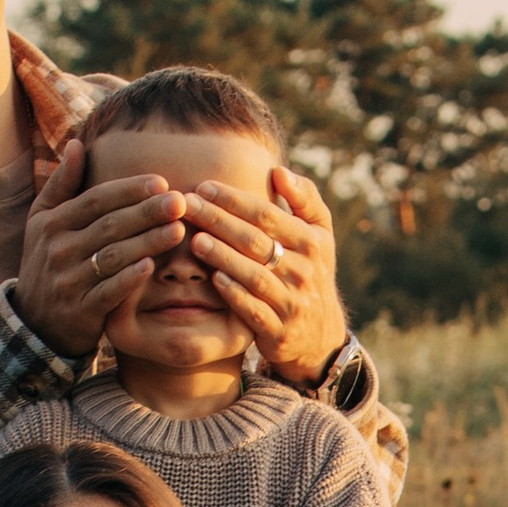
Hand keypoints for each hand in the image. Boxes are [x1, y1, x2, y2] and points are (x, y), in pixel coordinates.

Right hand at [16, 142, 185, 357]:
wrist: (35, 323)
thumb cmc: (47, 263)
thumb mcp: (43, 221)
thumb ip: (61, 184)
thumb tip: (76, 144)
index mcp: (53, 223)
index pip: (95, 201)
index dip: (129, 190)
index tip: (161, 182)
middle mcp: (59, 249)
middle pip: (109, 226)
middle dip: (146, 212)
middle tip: (180, 202)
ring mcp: (69, 281)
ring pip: (113, 257)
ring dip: (147, 242)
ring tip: (178, 230)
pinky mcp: (81, 311)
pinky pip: (108, 292)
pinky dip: (130, 279)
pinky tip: (152, 265)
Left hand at [182, 162, 347, 383]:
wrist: (319, 334)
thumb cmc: (310, 271)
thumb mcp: (320, 234)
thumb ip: (304, 198)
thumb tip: (277, 171)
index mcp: (312, 242)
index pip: (267, 215)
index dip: (234, 200)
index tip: (203, 187)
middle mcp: (304, 272)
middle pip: (256, 241)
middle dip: (219, 221)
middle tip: (187, 206)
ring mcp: (292, 303)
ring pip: (254, 276)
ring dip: (224, 257)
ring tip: (196, 240)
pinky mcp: (279, 332)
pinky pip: (254, 311)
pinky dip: (235, 294)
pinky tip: (214, 279)